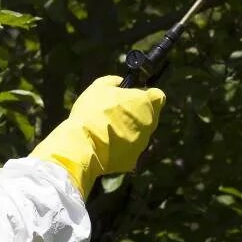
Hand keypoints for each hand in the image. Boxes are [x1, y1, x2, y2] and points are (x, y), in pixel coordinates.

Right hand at [31, 76, 167, 196]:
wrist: (84, 143)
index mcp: (145, 103)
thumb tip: (120, 82)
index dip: (147, 95)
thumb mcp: (99, 87)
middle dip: (137, 114)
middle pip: (149, 116)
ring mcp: (143, 143)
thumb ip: (114, 81)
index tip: (133, 97)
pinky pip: (129, 151)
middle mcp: (149, 124)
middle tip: (116, 114)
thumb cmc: (93, 110)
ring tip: (107, 131)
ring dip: (128, 131)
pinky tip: (105, 146)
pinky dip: (121, 148)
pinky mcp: (133, 160)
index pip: (158, 96)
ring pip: (140, 134)